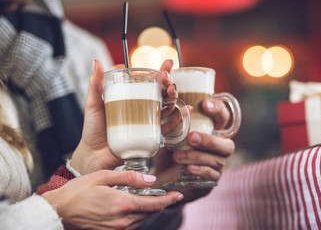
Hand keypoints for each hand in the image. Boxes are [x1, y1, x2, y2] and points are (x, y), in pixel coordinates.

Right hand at [42, 170, 182, 229]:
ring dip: (148, 210)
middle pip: (149, 213)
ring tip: (149, 199)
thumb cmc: (79, 191)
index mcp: (123, 204)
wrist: (59, 211)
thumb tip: (151, 180)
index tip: (178, 195)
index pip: (154, 204)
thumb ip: (129, 178)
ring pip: (141, 220)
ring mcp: (116, 229)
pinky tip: (133, 207)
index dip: (169, 200)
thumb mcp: (103, 177)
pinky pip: (131, 225)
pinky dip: (137, 215)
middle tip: (165, 194)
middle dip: (159, 203)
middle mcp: (123, 221)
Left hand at [70, 59, 178, 174]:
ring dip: (174, 98)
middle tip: (168, 79)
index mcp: (132, 99)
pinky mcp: (150, 137)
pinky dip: (178, 120)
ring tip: (173, 91)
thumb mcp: (93, 103)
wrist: (94, 154)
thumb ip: (95, 84)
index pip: (150, 83)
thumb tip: (96, 61)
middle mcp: (143, 109)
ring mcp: (148, 123)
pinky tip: (185, 111)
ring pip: (167, 108)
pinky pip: (167, 128)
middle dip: (169, 84)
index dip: (161, 72)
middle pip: (161, 94)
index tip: (168, 63)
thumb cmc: (93, 129)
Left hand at [153, 99, 237, 201]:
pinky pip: (211, 175)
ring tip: (177, 156)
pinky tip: (188, 168)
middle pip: (227, 144)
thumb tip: (166, 89)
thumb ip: (169, 114)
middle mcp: (218, 147)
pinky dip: (200, 170)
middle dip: (209, 140)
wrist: (162, 175)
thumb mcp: (166, 131)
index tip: (204, 104)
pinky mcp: (211, 179)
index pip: (223, 117)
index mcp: (211, 131)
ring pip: (217, 160)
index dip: (218, 110)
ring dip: (197, 157)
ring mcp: (217, 165)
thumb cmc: (167, 148)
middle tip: (191, 137)